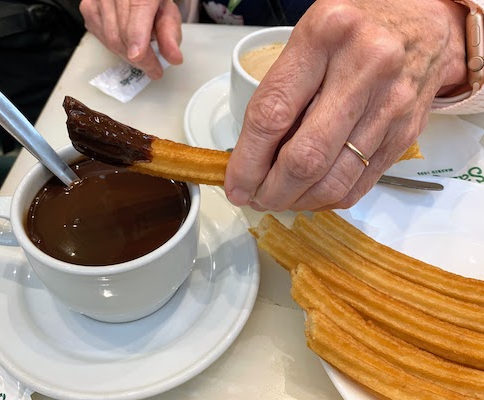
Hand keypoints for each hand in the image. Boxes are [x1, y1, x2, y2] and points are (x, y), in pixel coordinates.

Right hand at [79, 0, 182, 78]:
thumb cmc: (152, 0)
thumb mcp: (168, 12)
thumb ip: (170, 33)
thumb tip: (174, 58)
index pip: (138, 10)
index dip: (136, 35)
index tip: (137, 56)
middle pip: (123, 31)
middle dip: (139, 57)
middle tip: (153, 69)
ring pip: (110, 38)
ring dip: (128, 55)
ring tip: (143, 57)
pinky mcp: (87, 7)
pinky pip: (100, 37)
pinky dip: (116, 47)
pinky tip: (127, 46)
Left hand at [225, 0, 467, 210]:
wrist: (422, 24)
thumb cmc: (352, 33)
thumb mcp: (307, 41)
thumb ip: (279, 92)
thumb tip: (250, 158)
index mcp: (323, 36)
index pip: (272, 115)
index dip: (247, 162)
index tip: (235, 185)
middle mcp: (363, 68)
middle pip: (305, 158)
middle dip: (271, 191)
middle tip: (255, 199)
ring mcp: (390, 104)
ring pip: (333, 181)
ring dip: (297, 201)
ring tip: (279, 199)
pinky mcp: (406, 133)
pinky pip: (359, 184)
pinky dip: (326, 200)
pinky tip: (309, 194)